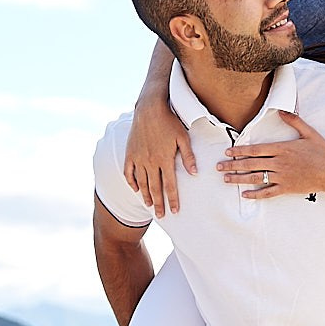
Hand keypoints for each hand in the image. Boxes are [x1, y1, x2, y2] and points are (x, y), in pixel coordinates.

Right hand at [125, 96, 196, 215]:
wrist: (149, 109)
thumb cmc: (170, 122)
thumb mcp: (183, 137)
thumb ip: (188, 157)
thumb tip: (194, 173)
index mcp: (165, 159)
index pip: (170, 185)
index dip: (173, 199)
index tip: (175, 211)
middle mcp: (150, 162)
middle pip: (155, 188)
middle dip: (159, 204)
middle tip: (161, 216)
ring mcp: (138, 159)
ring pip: (142, 183)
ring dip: (146, 196)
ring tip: (150, 206)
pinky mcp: (130, 154)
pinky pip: (129, 173)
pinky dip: (132, 183)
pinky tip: (136, 189)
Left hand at [220, 110, 324, 198]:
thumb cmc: (322, 152)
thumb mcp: (309, 133)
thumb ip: (294, 121)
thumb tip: (282, 110)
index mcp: (282, 148)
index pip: (256, 150)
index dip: (240, 151)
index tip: (228, 152)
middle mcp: (279, 163)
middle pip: (251, 164)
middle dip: (233, 165)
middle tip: (219, 166)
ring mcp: (282, 176)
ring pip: (256, 178)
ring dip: (239, 179)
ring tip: (226, 179)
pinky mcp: (286, 188)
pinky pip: (267, 192)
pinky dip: (255, 194)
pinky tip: (245, 195)